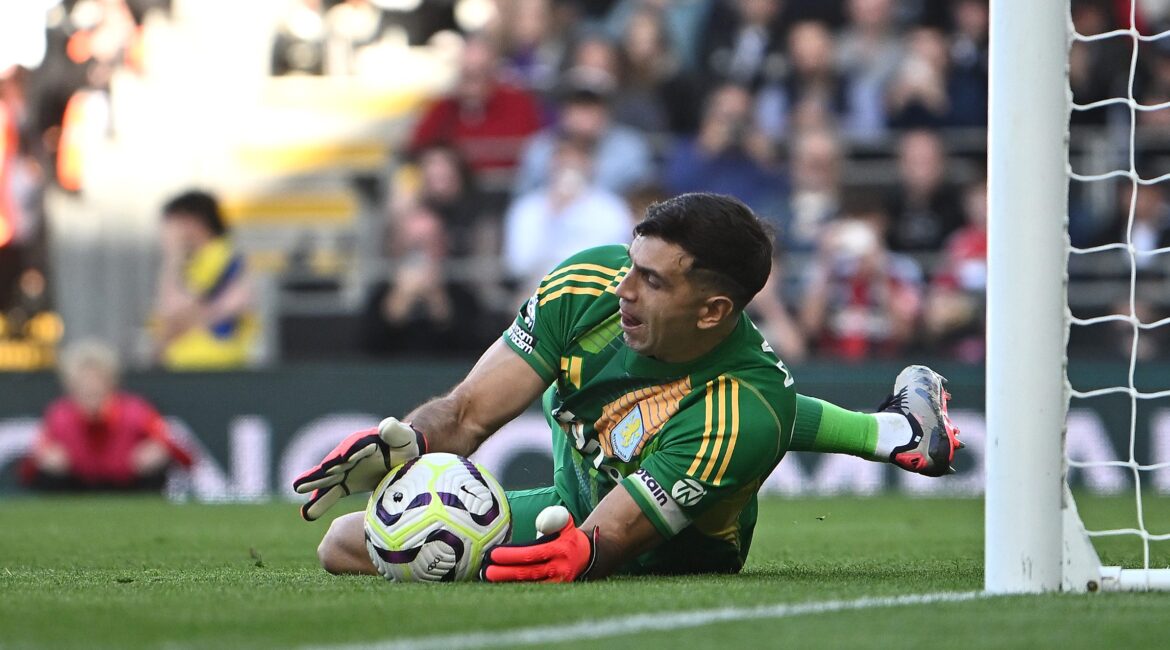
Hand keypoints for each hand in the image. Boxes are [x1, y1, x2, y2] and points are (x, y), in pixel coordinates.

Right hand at [293, 417, 426, 520]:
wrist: (404, 456)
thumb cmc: (404, 444)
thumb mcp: (402, 436)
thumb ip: (394, 430)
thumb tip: (385, 425)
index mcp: (363, 443)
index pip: (353, 449)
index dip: (344, 457)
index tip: (334, 464)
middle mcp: (349, 456)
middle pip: (332, 466)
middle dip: (318, 475)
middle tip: (300, 484)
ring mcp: (345, 470)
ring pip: (327, 481)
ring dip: (314, 488)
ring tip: (298, 493)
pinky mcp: (346, 483)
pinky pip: (331, 494)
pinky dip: (320, 503)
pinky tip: (307, 515)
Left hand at [480, 506, 596, 582]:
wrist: (585, 555)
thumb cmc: (566, 536)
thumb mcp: (565, 522)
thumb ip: (552, 518)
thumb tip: (540, 523)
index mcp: (560, 550)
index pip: (532, 554)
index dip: (513, 555)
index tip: (495, 555)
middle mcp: (559, 568)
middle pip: (528, 572)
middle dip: (505, 572)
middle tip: (487, 571)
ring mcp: (557, 582)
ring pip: (529, 584)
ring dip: (507, 582)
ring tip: (488, 578)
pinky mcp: (553, 591)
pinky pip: (532, 591)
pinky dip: (516, 588)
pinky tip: (500, 585)